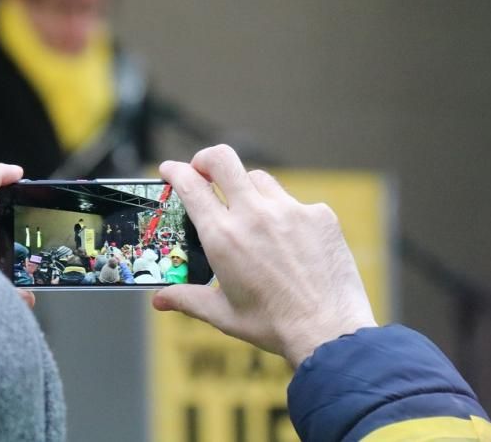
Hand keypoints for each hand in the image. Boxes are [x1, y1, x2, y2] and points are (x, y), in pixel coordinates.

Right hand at [152, 145, 376, 367]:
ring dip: (247, 189)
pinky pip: (294, 202)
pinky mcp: (319, 214)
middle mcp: (253, 214)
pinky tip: (290, 242)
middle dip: (206, 158)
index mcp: (223, 236)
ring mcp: (289, 210)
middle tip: (204, 170)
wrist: (330, 332)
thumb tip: (159, 299)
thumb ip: (187, 299)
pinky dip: (285, 215)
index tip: (170, 169)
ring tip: (250, 214)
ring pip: (259, 179)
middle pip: (222, 159)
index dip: (175, 170)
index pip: (191, 185)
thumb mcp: (223, 314)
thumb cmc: (274, 326)